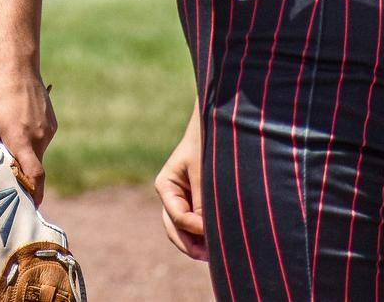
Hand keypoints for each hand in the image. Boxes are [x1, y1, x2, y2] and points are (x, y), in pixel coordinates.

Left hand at [0, 63, 56, 202]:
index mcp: (22, 141)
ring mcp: (48, 130)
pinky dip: (32, 139)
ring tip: (10, 136)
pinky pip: (42, 138)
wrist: (18, 68)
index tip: (31, 204)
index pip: (34, 175)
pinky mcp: (52, 123)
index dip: (34, 192)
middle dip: (22, 170)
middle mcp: (39, 138)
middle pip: (33, 165)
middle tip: (8, 167)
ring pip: (37, 151)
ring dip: (26, 151)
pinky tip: (19, 123)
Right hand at [155, 110, 204, 260]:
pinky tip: (218, 245)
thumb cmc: (209, 145)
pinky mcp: (197, 202)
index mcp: (166, 185)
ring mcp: (182, 200)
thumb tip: (204, 232)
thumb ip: (202, 202)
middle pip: (175, 229)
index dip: (195, 228)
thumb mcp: (205, 172)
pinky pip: (196, 224)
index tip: (214, 233)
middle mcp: (170, 196)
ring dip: (197, 243)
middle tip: (209, 257)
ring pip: (183, 230)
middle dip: (190, 245)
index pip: (177, 216)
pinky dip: (204, 235)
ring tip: (214, 256)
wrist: (218, 125)